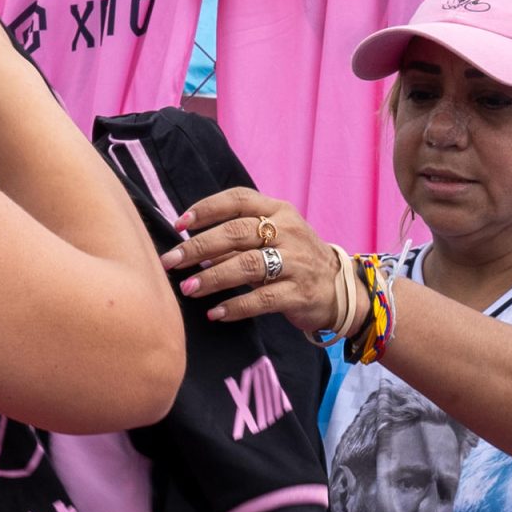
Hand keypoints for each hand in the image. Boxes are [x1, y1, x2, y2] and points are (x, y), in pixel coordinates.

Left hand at [161, 187, 360, 333]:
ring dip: (213, 277)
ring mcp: (296, 262)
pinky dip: (236, 306)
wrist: (340, 289)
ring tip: (188, 288)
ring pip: (248, 265)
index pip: (238, 199)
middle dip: (199, 247)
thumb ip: (239, 236)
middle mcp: (288, 232)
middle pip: (237, 233)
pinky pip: (263, 299)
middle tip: (171, 261)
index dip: (207, 208)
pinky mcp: (300, 293)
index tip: (179, 223)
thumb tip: (190, 243)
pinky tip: (215, 312)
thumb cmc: (294, 258)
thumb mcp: (274, 236)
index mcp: (279, 211)